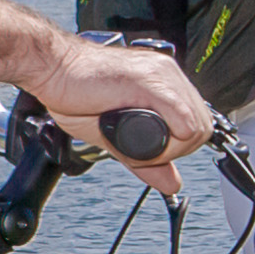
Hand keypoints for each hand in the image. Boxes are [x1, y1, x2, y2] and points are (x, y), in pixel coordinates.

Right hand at [20, 38, 217, 194]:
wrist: (51, 69)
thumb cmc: (75, 93)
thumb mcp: (117, 136)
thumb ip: (147, 159)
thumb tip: (172, 183)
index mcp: (165, 83)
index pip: (197, 123)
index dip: (178, 148)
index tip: (153, 153)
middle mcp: (168, 74)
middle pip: (202, 127)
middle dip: (177, 151)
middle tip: (145, 152)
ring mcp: (161, 74)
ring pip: (195, 127)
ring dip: (169, 149)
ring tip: (136, 145)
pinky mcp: (149, 80)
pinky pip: (181, 118)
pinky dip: (167, 140)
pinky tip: (141, 138)